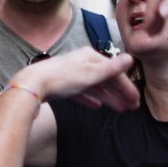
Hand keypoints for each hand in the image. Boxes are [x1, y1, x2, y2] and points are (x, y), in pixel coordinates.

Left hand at [14, 48, 138, 111]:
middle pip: (106, 79)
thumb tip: (130, 58)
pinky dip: (91, 99)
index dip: (126, 86)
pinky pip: (82, 92)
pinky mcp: (63, 86)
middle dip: (119, 93)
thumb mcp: (89, 74)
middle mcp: (82, 63)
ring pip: (95, 87)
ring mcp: (72, 74)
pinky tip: (97, 106)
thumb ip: (111, 68)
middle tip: (131, 107)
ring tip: (120, 109)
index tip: (136, 100)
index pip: (114, 71)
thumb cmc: (60, 78)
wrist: (32, 85)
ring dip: (109, 98)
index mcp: (90, 57)